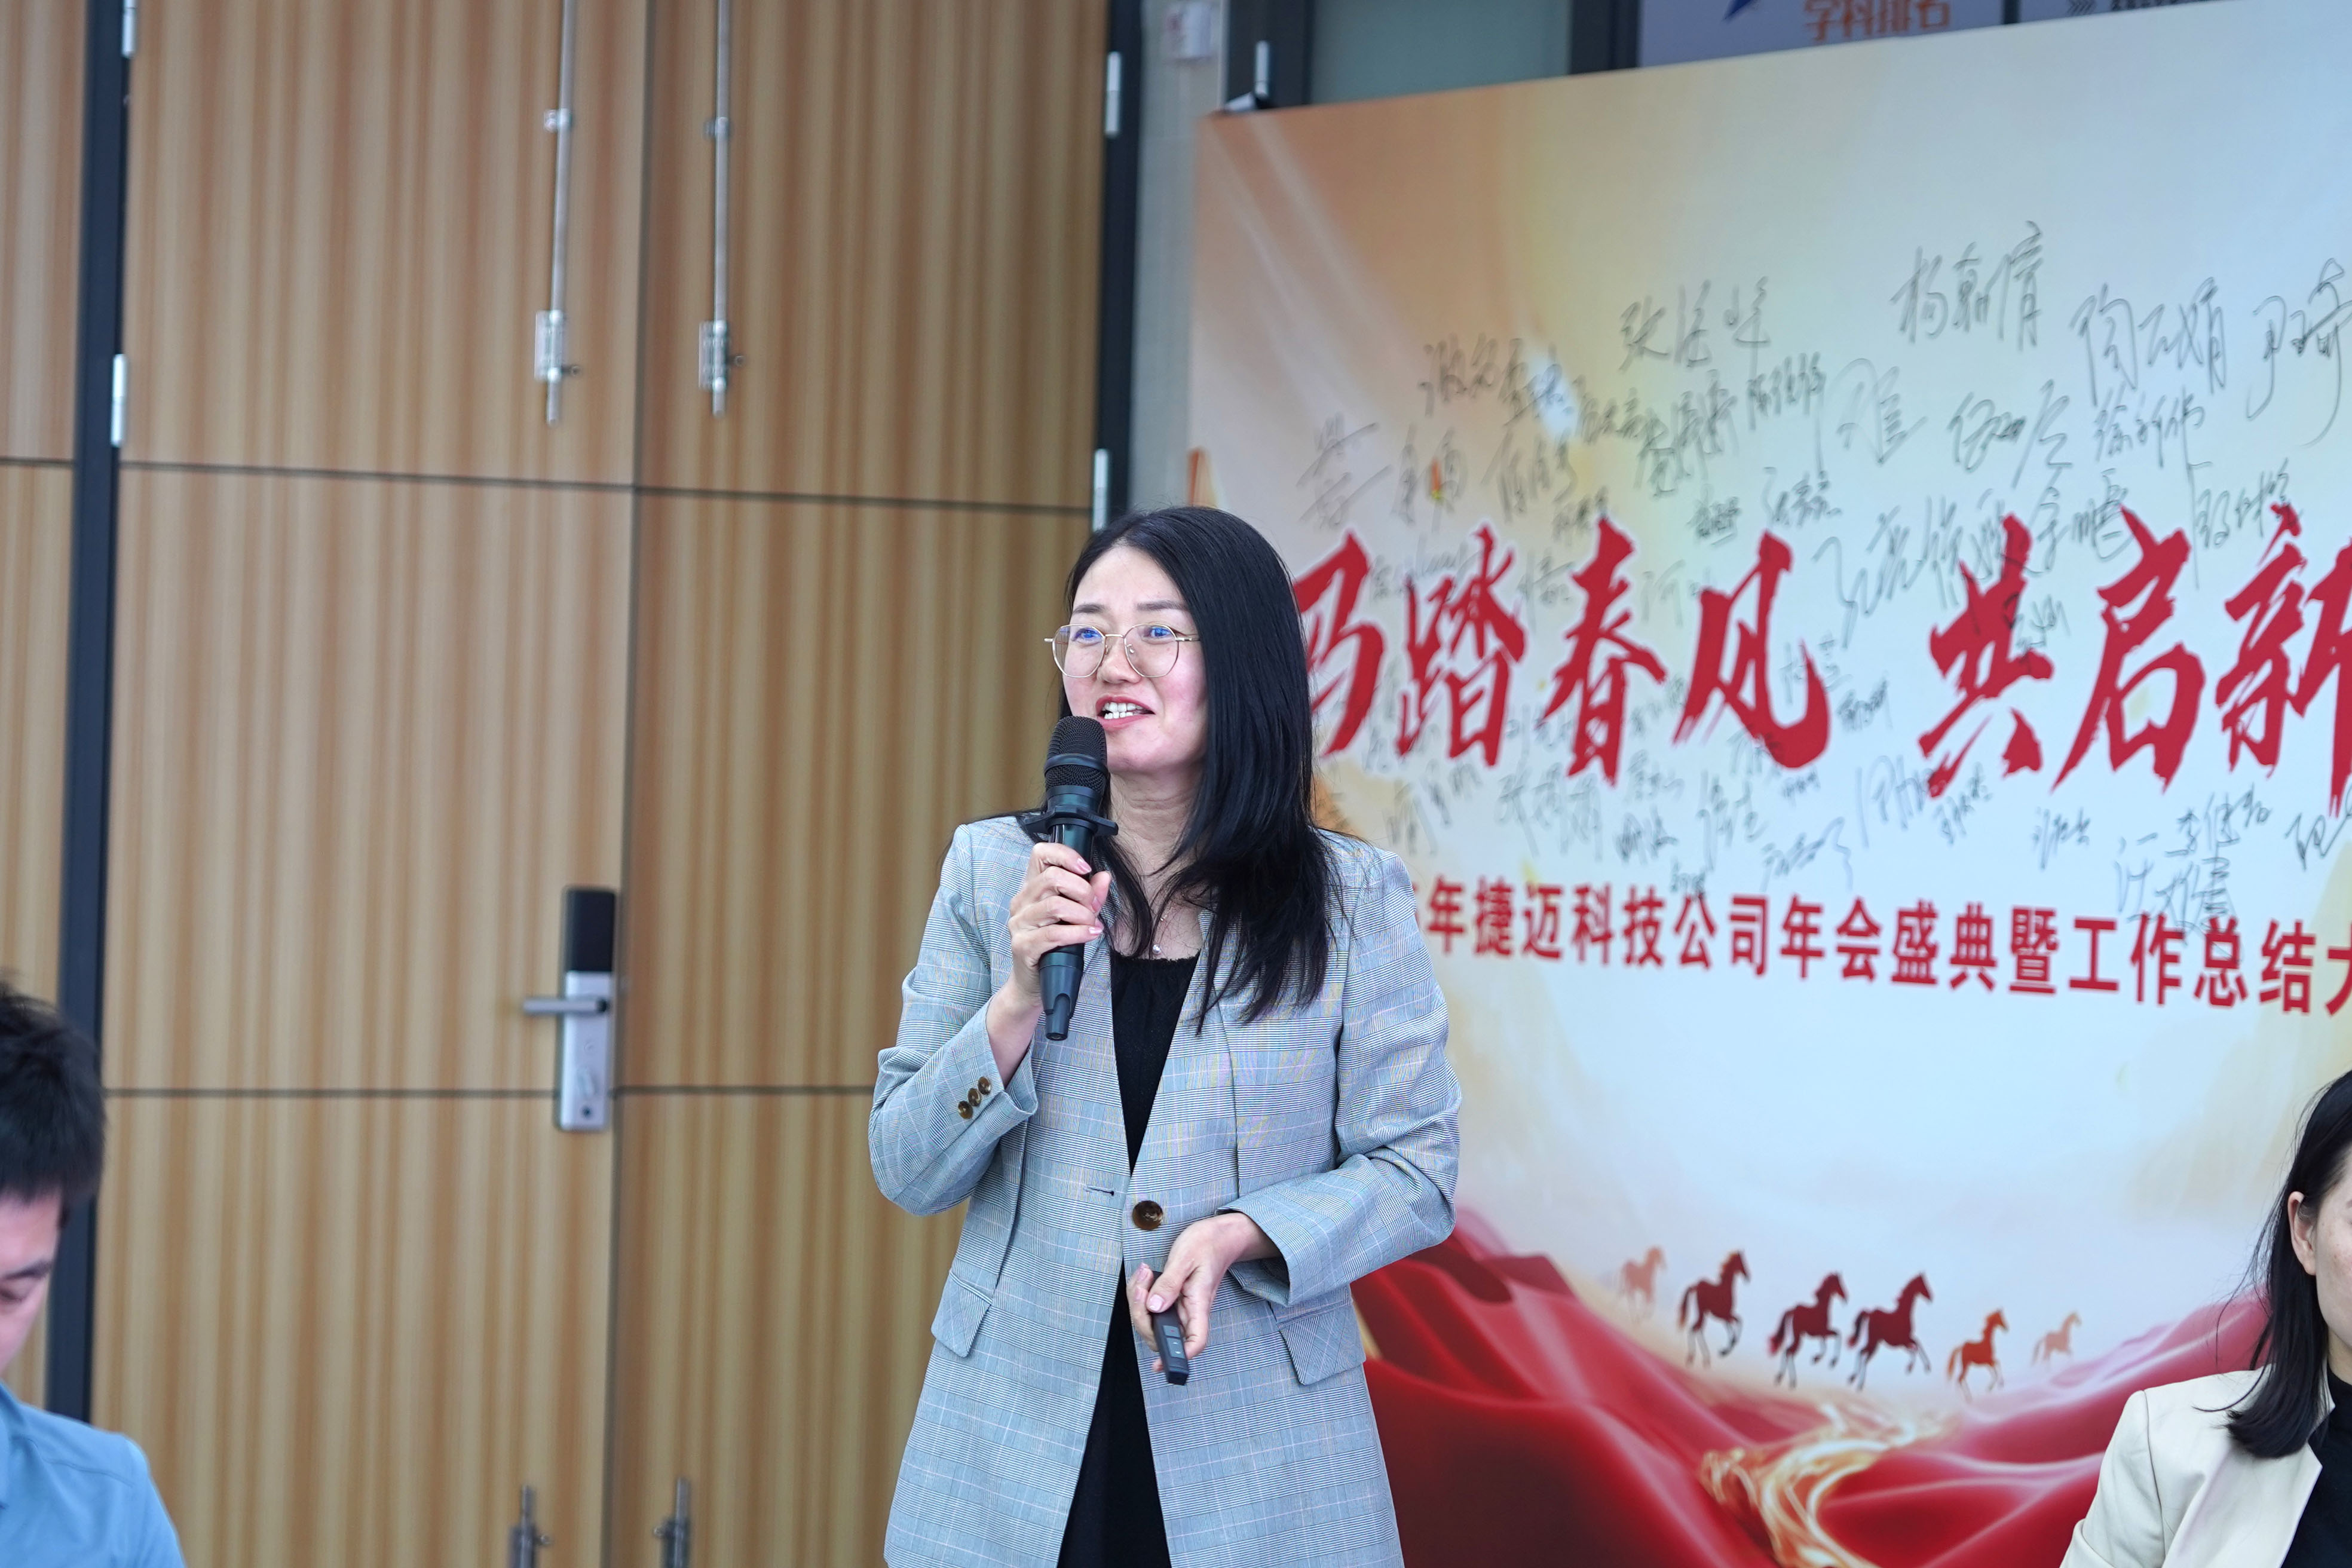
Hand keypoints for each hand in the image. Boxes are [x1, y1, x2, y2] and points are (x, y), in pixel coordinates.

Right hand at [983, 842, 1110, 1074]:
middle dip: (1082, 890)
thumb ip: (1090, 896)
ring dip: (1082, 913)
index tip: (1086, 867)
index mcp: (1031, 888)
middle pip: (1051, 877)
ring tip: (1092, 923)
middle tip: (1094, 906)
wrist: (1034, 984)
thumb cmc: (1054, 947)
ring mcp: (1019, 924)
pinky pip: (1054, 933)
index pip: (1040, 853)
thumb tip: (1104, 876)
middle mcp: (1021, 902)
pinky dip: (1078, 932)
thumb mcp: (1076, 917)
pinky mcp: (1022, 946)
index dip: (1065, 854)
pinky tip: (1091, 934)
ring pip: (1054, 905)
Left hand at [1127, 1213, 1278, 1370]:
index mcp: (1199, 1304)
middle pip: (1163, 1335)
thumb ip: (1169, 1283)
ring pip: (1153, 1322)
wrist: (1219, 1236)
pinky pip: (1152, 1308)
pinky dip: (1142, 1295)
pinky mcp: (1173, 1300)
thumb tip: (1154, 1306)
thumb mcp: (1185, 1258)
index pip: (1195, 1341)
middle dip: (1141, 1314)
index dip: (1179, 1356)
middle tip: (1141, 1285)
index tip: (1160, 1365)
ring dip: (1139, 1302)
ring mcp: (1181, 1307)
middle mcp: (1191, 1311)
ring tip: (1143, 1274)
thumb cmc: (1207, 1244)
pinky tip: (1144, 1278)